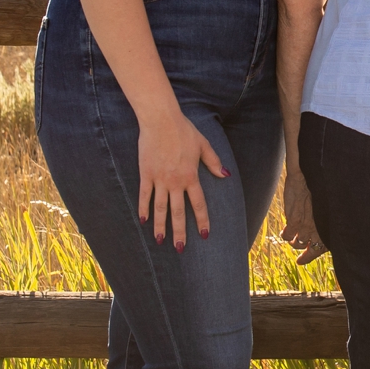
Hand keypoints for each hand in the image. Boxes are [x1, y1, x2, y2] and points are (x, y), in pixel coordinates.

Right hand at [137, 111, 227, 246]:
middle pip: (178, 212)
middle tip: (180, 248)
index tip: (204, 235)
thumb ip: (214, 162)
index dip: (202, 220)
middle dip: (179, 232)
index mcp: (191, 176)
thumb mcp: (203, 145)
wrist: (160, 120)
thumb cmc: (184, 130)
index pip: (198, 204)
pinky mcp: (146, 174)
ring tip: (160, 241)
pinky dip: (144, 208)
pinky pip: (144, 195)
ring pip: (160, 208)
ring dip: (160, 226)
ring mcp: (159, 179)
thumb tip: (225, 176)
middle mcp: (175, 181)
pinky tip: (143, 220)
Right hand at [279, 166, 326, 262]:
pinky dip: (285, 234)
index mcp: (327, 226)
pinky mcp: (294, 221)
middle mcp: (318, 229)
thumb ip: (322, 220)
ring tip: (291, 235)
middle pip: (307, 248)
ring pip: (296, 243)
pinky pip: (287, 236)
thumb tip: (316, 232)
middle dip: (300, 246)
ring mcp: (306, 226)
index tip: (300, 261)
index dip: (309, 256)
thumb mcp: (324, 206)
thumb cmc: (318, 190)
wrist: (308, 177)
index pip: (320, 248)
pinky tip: (284, 230)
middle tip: (297, 242)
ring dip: (293, 241)